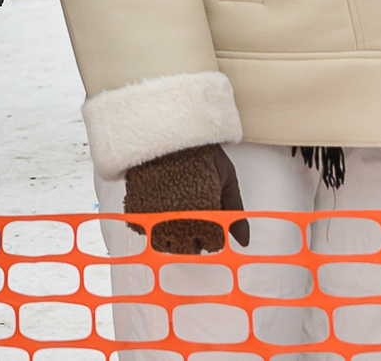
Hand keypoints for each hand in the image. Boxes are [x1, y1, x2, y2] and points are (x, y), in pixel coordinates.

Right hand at [122, 143, 248, 253]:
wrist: (165, 131)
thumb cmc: (198, 152)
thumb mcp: (226, 176)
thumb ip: (235, 210)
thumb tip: (243, 241)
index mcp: (205, 215)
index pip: (212, 244)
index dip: (213, 234)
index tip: (210, 222)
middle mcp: (180, 222)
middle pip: (189, 249)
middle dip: (193, 237)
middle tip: (192, 217)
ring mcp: (156, 219)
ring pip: (167, 245)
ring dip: (172, 234)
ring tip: (175, 213)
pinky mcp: (136, 212)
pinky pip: (145, 232)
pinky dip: (151, 224)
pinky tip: (158, 207)